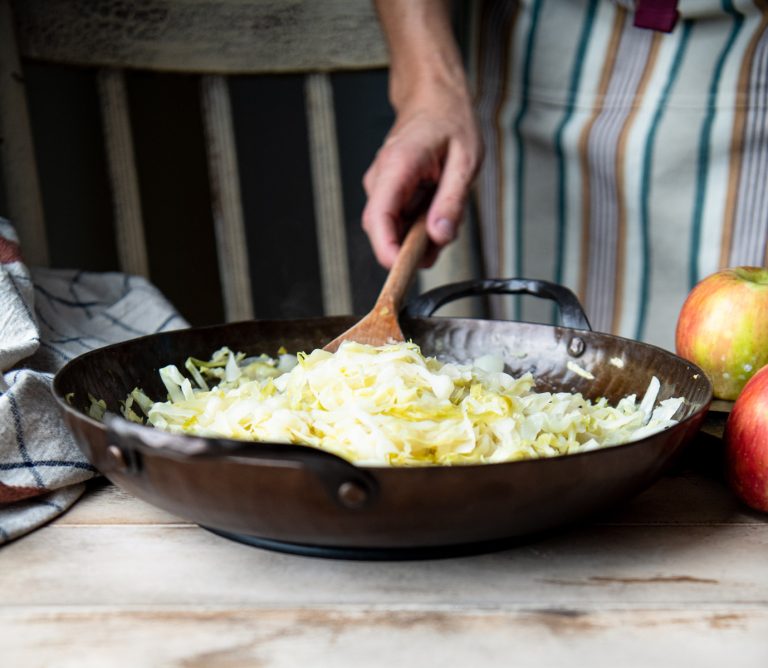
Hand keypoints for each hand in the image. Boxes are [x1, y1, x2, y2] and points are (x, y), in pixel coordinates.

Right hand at [362, 85, 482, 268]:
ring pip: (392, 228)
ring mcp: (381, 186)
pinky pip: (399, 220)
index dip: (387, 251)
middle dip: (411, 247)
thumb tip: (439, 237)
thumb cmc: (450, 121)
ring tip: (446, 211)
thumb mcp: (466, 160)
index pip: (378, 219)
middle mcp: (381, 179)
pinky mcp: (388, 193)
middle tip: (445, 235)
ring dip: (418, 235)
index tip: (405, 271)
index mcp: (397, 167)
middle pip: (382, 230)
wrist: (435, 98)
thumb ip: (452, 201)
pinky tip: (437, 207)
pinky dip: (419, 225)